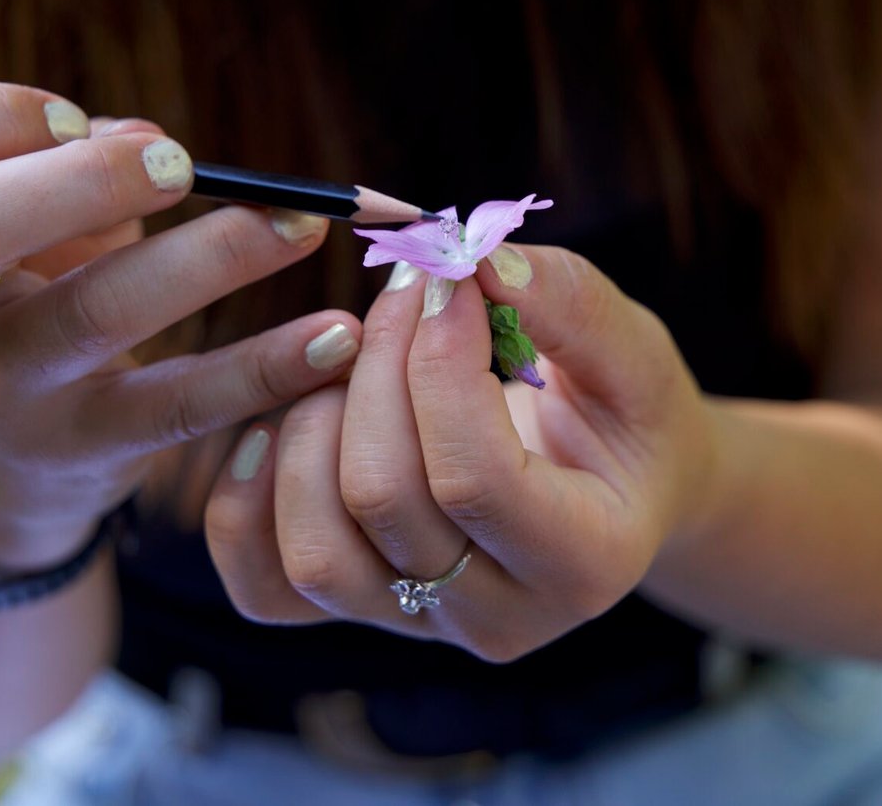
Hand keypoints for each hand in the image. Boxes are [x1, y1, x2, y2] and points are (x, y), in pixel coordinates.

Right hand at [0, 81, 360, 569]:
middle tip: (179, 163)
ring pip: (90, 315)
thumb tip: (153, 144)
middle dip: (79, 180)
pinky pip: (179, 405)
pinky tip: (336, 336)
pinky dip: (265, 367)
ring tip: (299, 223)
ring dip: (206, 257)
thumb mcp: (17, 224)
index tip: (76, 118)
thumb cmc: (25, 292)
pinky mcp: (82, 449)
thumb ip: (70, 167)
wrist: (6, 456)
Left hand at [204, 247, 713, 660]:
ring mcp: (418, 623)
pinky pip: (260, 582)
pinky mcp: (356, 609)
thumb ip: (568, 305)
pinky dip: (249, 495)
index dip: (440, 362)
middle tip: (401, 291)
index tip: (445, 278)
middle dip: (376, 369)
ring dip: (311, 427)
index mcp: (583, 563)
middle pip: (382, 499)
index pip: (472, 476)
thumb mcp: (633, 352)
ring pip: (314, 549)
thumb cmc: (626, 413)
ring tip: (354, 361)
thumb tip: (472, 259)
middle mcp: (497, 618)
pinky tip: (285, 420)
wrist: (615, 486)